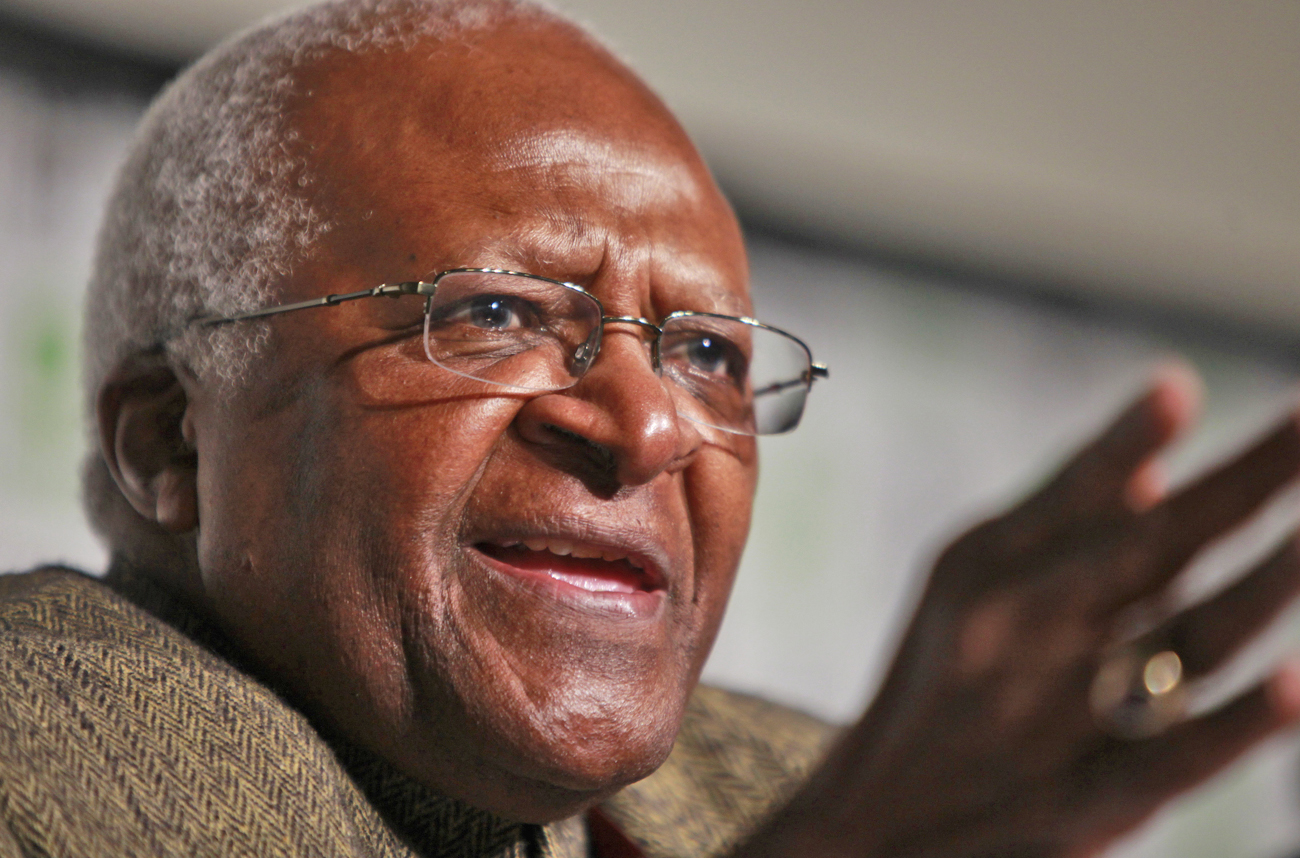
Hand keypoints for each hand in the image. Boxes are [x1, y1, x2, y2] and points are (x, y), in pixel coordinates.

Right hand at [738, 365, 1299, 857]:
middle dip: (1243, 486)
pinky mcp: (1079, 805)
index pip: (1077, 495)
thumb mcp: (962, 588)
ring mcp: (1050, 718)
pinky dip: (1234, 726)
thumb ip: (1057, 528)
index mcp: (991, 571)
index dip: (1126, 440)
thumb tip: (1159, 472)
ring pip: (1180, 644)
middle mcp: (1019, 634)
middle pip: (1151, 551)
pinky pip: (1169, 761)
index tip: (1180, 386)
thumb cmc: (933, 685)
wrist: (868, 822)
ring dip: (1261, 588)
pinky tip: (1295, 684)